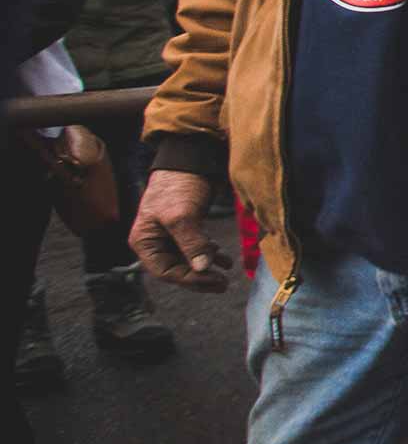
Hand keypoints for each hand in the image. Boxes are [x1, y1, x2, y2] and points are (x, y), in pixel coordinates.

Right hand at [131, 169, 229, 291]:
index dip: (188, 279)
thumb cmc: (178, 186)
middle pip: (177, 269)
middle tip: (222, 285)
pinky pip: (196, 248)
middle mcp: (155, 241)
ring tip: (226, 276)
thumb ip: (191, 243)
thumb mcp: (182, 216)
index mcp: (145, 241)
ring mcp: (170, 235)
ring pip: (188, 260)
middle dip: (199, 278)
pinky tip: (225, 260)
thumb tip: (202, 269)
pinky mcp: (186, 227)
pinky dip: (210, 255)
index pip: (165, 271)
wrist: (189, 159)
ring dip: (206, 269)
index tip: (212, 281)